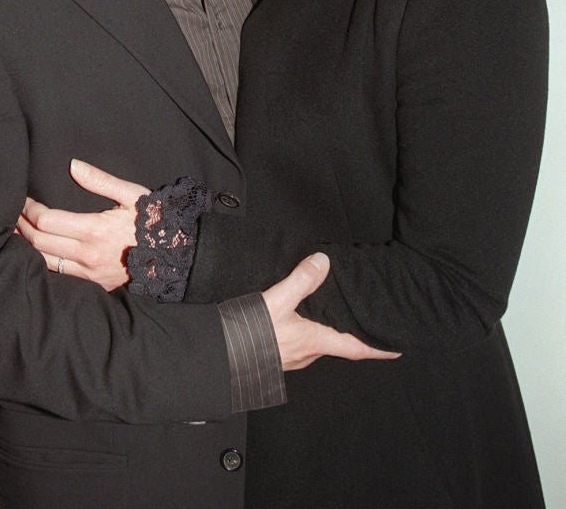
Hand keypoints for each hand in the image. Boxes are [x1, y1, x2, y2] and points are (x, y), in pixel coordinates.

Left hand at [16, 159, 149, 290]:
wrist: (176, 255)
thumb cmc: (154, 220)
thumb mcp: (132, 194)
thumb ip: (100, 181)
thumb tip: (73, 166)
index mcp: (94, 230)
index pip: (47, 221)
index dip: (29, 210)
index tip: (23, 200)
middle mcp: (87, 255)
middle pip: (39, 243)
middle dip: (21, 227)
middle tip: (12, 214)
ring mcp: (90, 273)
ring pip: (45, 262)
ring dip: (27, 247)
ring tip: (17, 232)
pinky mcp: (94, 284)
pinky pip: (61, 274)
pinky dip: (43, 261)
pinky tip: (37, 252)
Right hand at [263, 253, 398, 369]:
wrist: (220, 356)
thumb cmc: (251, 333)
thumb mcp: (277, 300)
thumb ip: (301, 280)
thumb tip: (324, 261)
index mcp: (315, 341)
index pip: (356, 348)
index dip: (378, 348)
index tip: (399, 349)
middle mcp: (308, 353)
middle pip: (338, 343)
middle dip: (352, 334)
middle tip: (364, 319)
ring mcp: (292, 356)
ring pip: (319, 342)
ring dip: (329, 331)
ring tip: (334, 313)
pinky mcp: (277, 354)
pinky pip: (302, 342)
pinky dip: (310, 331)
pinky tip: (300, 318)